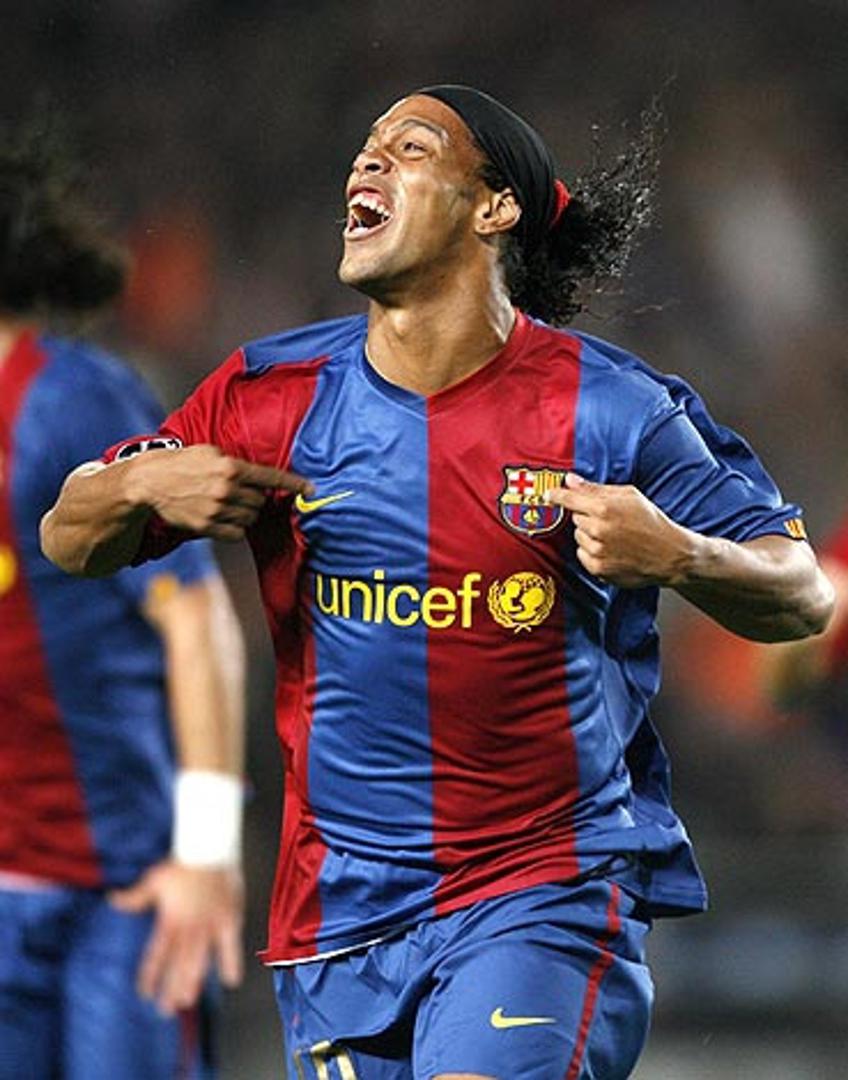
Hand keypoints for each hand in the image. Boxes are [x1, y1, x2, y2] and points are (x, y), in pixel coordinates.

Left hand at [109, 860, 243, 1015]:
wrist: (208, 849)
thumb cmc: (180, 864)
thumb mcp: (153, 879)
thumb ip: (134, 897)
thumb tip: (111, 900)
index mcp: (170, 920)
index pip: (157, 954)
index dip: (150, 974)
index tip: (144, 993)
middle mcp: (189, 927)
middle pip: (178, 963)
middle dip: (172, 987)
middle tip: (166, 1010)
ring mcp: (209, 925)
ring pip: (200, 959)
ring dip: (193, 981)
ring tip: (187, 1001)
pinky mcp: (228, 918)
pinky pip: (230, 944)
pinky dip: (231, 962)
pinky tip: (231, 981)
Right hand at [127, 444, 311, 541]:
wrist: (150, 481)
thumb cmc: (181, 463)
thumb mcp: (209, 452)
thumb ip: (235, 463)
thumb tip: (257, 476)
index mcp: (229, 467)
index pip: (270, 477)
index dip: (294, 483)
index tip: (310, 489)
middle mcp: (226, 489)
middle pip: (261, 501)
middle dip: (256, 498)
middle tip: (240, 493)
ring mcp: (216, 509)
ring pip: (250, 518)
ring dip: (246, 513)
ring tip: (229, 504)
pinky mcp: (206, 526)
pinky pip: (236, 534)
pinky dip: (236, 528)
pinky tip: (225, 518)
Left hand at [546, 472, 693, 587]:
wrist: (669, 554)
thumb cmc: (651, 521)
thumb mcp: (629, 496)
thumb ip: (595, 489)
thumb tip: (570, 480)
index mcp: (604, 508)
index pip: (569, 499)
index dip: (557, 496)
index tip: (549, 495)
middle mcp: (598, 530)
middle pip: (575, 518)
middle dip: (587, 516)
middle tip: (610, 519)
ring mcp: (597, 551)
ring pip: (578, 537)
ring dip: (589, 535)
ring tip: (614, 536)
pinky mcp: (598, 568)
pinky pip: (582, 555)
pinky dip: (592, 552)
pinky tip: (612, 549)